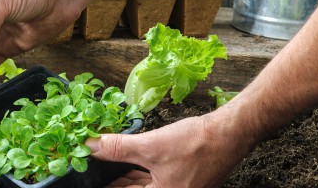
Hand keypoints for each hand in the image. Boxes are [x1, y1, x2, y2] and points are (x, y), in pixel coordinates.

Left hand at [85, 113, 254, 187]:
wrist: (229, 134)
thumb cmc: (196, 144)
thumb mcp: (150, 146)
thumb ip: (118, 149)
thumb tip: (90, 146)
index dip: (108, 185)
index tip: (88, 180)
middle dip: (114, 182)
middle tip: (94, 172)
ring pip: (142, 186)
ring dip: (125, 177)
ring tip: (105, 168)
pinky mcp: (180, 180)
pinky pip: (152, 180)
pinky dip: (139, 173)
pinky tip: (127, 166)